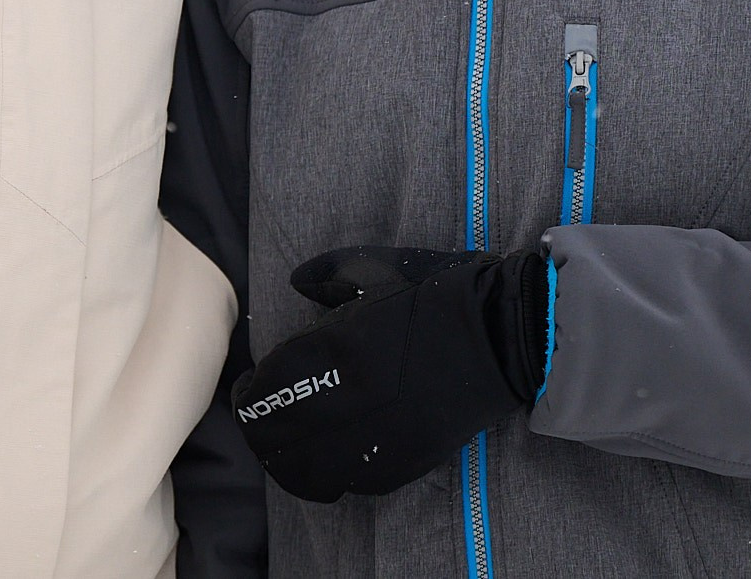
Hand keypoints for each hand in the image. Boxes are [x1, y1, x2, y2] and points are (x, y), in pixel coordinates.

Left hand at [229, 245, 549, 502]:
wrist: (501, 333)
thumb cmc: (437, 293)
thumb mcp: (376, 268)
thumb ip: (327, 274)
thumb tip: (297, 281)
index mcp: (333, 349)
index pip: (265, 390)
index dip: (249, 393)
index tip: (251, 385)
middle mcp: (345, 400)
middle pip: (273, 438)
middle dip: (260, 429)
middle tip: (261, 417)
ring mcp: (372, 438)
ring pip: (302, 472)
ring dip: (284, 459)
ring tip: (286, 444)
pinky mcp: (399, 462)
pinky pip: (344, 482)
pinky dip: (325, 474)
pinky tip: (326, 456)